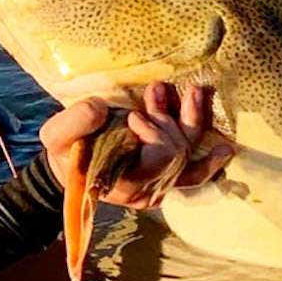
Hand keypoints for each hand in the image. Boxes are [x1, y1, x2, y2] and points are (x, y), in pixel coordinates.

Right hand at [40, 82, 234, 208]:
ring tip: (190, 91)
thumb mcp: (56, 137)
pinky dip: (210, 162)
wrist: (69, 165)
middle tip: (155, 92)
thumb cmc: (65, 152)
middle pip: (178, 153)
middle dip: (168, 120)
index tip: (131, 116)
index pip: (158, 160)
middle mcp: (149, 189)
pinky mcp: (166, 176)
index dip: (152, 134)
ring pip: (191, 155)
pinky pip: (194, 174)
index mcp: (125, 183)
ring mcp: (161, 184)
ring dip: (191, 120)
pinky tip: (225, 148)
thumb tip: (100, 108)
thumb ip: (73, 122)